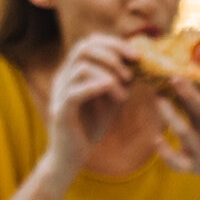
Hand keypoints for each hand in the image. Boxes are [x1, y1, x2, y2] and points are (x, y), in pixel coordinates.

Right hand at [45, 34, 136, 181]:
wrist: (71, 157)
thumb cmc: (90, 126)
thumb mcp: (111, 98)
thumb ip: (120, 80)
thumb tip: (140, 64)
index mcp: (73, 70)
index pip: (90, 42)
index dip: (114, 43)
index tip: (136, 56)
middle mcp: (63, 77)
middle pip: (84, 48)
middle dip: (112, 54)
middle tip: (131, 72)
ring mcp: (59, 93)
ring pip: (81, 68)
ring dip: (108, 76)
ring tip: (124, 95)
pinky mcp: (60, 111)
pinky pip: (74, 92)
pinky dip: (96, 87)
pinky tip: (114, 92)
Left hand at [157, 75, 199, 199]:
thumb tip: (194, 69)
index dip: (194, 90)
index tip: (179, 75)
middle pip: (199, 114)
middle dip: (186, 95)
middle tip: (168, 79)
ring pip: (186, 134)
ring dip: (171, 115)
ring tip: (159, 99)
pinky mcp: (191, 166)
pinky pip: (177, 163)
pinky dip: (167, 153)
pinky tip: (157, 139)